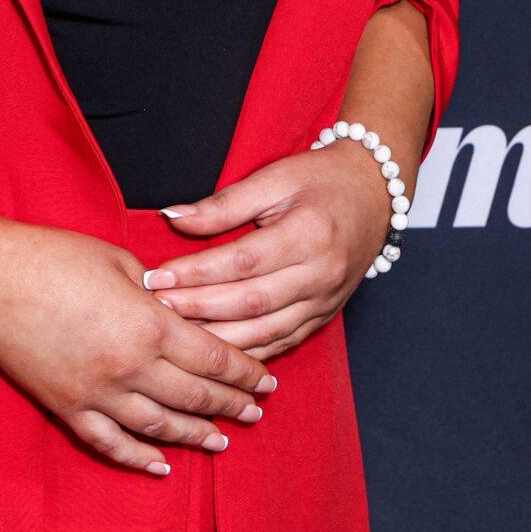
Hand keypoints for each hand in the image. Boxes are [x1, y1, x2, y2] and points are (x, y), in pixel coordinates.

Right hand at [0, 220, 278, 476]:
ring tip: (220, 442)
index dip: (245, 373)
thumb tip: (180, 308)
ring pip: (161, 428)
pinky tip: (162, 467)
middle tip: (255, 412)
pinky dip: (140, 459)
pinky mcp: (68, 408)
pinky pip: (112, 444)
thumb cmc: (51, 257)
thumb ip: (157, 290)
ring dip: (196, 436)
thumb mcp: (118, 260)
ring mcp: (98, 394)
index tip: (266, 382)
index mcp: (149, 325)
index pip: (214, 358)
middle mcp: (130, 367)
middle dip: (231, 405)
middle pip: (196, 396)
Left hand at [143, 142, 393, 359]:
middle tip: (157, 308)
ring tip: (176, 335)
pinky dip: (247, 351)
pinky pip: (282, 342)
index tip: (158, 276)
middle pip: (251, 302)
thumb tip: (173, 218)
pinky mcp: (324, 316)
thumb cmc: (321, 180)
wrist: (373, 195)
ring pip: (265, 332)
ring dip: (218, 339)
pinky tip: (215, 353)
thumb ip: (224, 204)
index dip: (197, 273)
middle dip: (198, 309)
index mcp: (309, 234)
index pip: (242, 261)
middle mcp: (321, 274)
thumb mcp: (274, 178)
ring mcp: (325, 300)